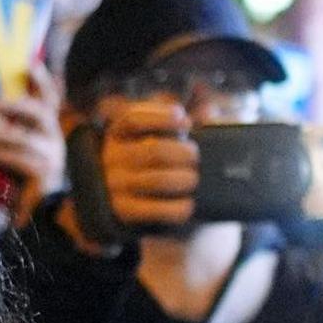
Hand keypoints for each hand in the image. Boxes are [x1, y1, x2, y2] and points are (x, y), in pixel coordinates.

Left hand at [0, 69, 66, 214]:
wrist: (40, 217)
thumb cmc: (22, 182)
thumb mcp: (15, 151)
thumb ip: (5, 131)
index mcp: (49, 131)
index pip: (50, 99)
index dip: (42, 81)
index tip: (31, 63)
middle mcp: (54, 139)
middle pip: (39, 112)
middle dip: (13, 104)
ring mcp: (51, 156)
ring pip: (21, 138)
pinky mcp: (42, 173)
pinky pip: (15, 158)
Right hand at [86, 94, 202, 238]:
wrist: (120, 197)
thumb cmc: (146, 158)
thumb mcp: (152, 135)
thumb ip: (179, 123)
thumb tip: (209, 113)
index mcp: (118, 132)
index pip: (133, 118)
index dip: (163, 117)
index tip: (187, 122)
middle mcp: (113, 157)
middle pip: (155, 150)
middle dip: (185, 152)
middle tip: (195, 157)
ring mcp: (116, 184)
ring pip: (159, 180)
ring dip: (185, 179)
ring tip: (193, 178)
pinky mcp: (124, 209)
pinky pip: (156, 209)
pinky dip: (178, 207)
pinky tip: (189, 203)